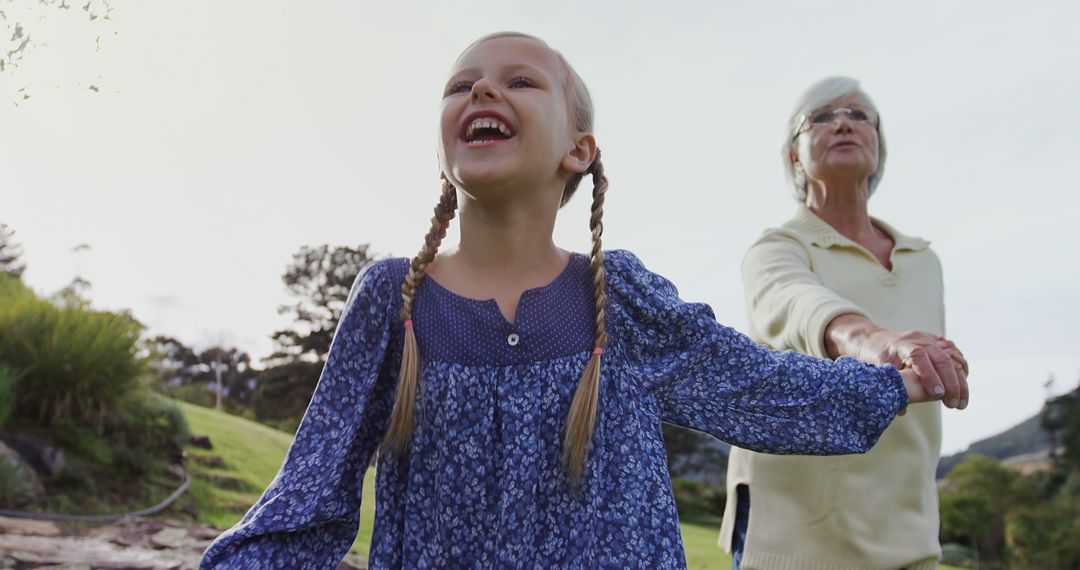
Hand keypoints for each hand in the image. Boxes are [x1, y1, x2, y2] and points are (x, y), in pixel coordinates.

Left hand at [826, 315, 968, 409]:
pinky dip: (961, 370)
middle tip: (954, 405)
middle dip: (951, 383)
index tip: (938, 395)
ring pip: (952, 358)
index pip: (919, 357)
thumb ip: (888, 388)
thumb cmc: (873, 357)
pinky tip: (963, 387)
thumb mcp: (876, 370)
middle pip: (941, 358)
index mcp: (902, 344)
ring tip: (961, 403)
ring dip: (960, 381)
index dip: (929, 376)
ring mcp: (930, 339)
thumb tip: (901, 411)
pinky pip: (954, 355)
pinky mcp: (937, 343)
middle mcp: (919, 339)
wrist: (874, 339)